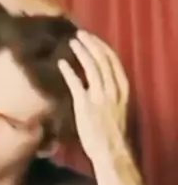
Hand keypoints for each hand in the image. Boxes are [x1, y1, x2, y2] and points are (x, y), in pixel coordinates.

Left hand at [58, 30, 129, 163]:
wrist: (111, 150)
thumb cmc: (113, 132)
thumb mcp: (118, 106)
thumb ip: (110, 91)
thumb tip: (98, 79)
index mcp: (123, 87)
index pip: (113, 60)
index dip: (101, 47)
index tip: (92, 39)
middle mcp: (113, 88)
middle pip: (102, 59)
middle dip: (91, 44)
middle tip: (80, 34)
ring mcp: (99, 96)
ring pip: (91, 67)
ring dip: (81, 52)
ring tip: (72, 42)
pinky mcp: (85, 105)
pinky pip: (76, 83)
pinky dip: (69, 71)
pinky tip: (62, 63)